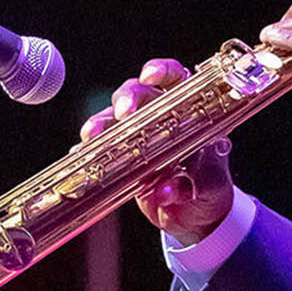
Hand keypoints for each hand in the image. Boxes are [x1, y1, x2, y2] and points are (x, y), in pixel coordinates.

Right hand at [77, 58, 234, 244]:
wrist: (194, 219)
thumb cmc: (209, 191)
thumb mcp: (210, 188)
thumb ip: (190, 186)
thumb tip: (167, 191)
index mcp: (191, 114)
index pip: (178, 79)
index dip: (163, 71)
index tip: (150, 76)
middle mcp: (161, 118)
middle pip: (139, 93)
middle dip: (127, 98)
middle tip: (123, 113)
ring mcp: (138, 137)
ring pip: (114, 116)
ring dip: (101, 122)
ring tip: (92, 135)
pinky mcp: (121, 158)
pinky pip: (101, 147)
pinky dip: (89, 150)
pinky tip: (81, 154)